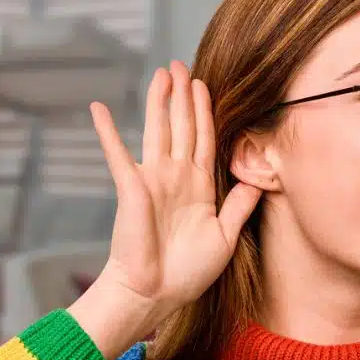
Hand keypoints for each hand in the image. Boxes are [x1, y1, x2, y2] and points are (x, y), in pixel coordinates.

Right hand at [69, 61, 261, 356]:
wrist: (155, 294)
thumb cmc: (188, 273)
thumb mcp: (225, 237)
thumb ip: (240, 205)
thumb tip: (261, 177)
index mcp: (199, 187)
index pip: (205, 140)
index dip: (206, 112)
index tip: (205, 86)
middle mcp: (176, 177)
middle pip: (183, 126)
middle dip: (184, 96)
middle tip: (182, 65)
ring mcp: (153, 180)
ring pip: (158, 130)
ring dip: (159, 101)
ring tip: (161, 72)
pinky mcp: (131, 188)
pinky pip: (118, 154)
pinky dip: (107, 131)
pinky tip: (98, 107)